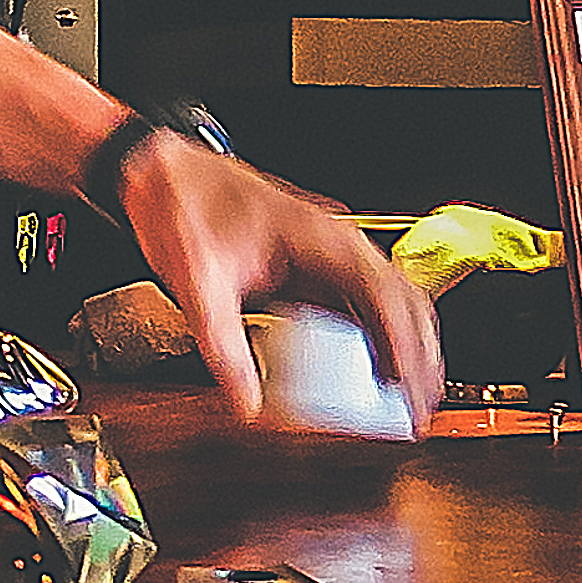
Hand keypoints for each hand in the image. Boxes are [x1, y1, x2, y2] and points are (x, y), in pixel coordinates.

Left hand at [116, 139, 446, 426]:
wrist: (162, 174)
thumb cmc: (184, 206)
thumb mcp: (196, 282)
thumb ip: (222, 345)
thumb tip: (246, 402)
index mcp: (320, 235)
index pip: (383, 294)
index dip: (403, 345)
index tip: (407, 388)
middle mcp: (335, 240)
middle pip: (402, 299)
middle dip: (418, 355)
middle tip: (418, 408)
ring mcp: (328, 252)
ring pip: (388, 302)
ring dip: (404, 348)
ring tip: (407, 398)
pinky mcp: (312, 265)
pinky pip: (358, 305)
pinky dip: (375, 339)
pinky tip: (373, 371)